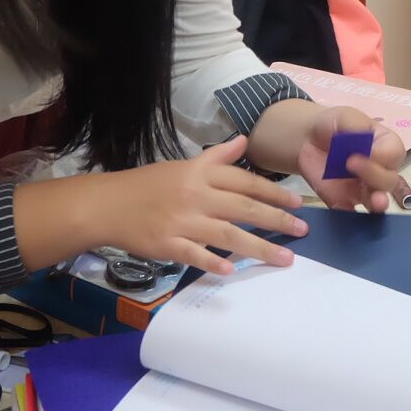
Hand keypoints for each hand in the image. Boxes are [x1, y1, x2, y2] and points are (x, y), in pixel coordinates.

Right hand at [96, 136, 308, 275]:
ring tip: (284, 259)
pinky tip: (231, 270)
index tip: (297, 203)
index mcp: (201, 175)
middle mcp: (196, 196)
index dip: (274, 193)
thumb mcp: (184, 165)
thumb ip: (217, 157)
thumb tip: (244, 139)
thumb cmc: (149, 185)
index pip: (245, 182)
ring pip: (227, 234)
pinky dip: (212, 262)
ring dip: (258, 247)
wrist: (107, 204)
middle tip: (303, 230)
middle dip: (277, 220)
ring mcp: (182, 221)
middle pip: (244, 208)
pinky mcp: (167, 244)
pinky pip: (193, 254)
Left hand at [297, 106, 406, 213]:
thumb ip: (358, 128)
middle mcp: (379, 170)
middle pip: (389, 180)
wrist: (308, 139)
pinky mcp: (343, 200)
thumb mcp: (345, 117)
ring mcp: (362, 188)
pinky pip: (349, 211)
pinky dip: (348, 213)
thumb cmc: (333, 125)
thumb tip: (370, 147)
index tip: (365, 149)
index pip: (396, 154)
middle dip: (375, 175)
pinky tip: (345, 209)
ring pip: (377, 201)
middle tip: (351, 163)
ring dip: (378, 202)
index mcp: (385, 146)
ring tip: (375, 202)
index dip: (384, 154)